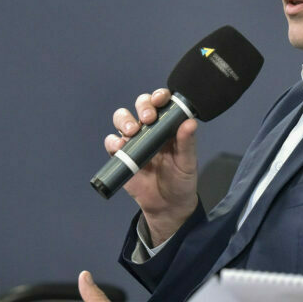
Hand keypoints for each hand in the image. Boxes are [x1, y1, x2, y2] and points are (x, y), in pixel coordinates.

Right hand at [105, 88, 198, 243]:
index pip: (162, 102)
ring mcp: (135, 141)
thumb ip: (187, 143)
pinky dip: (113, 142)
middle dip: (142, 106)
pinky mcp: (122, 156)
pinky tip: (120, 147)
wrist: (167, 206)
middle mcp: (150, 129)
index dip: (159, 96)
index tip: (161, 99)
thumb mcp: (187, 162)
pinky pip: (112, 143)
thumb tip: (190, 122)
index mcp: (168, 126)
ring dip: (124, 120)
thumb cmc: (181, 180)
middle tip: (147, 119)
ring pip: (123, 119)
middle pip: (140, 105)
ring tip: (131, 131)